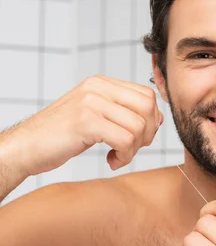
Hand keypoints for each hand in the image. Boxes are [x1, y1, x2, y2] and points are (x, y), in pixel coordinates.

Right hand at [3, 75, 163, 175]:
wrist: (27, 146)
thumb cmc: (61, 136)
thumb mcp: (94, 116)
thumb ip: (123, 112)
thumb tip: (158, 119)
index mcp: (101, 83)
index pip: (147, 95)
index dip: (151, 120)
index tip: (138, 138)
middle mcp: (97, 87)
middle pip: (147, 107)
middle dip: (147, 134)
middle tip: (131, 149)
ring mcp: (91, 103)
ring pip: (138, 126)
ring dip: (133, 150)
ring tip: (117, 157)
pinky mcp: (85, 122)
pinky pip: (125, 140)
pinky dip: (124, 157)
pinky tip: (111, 161)